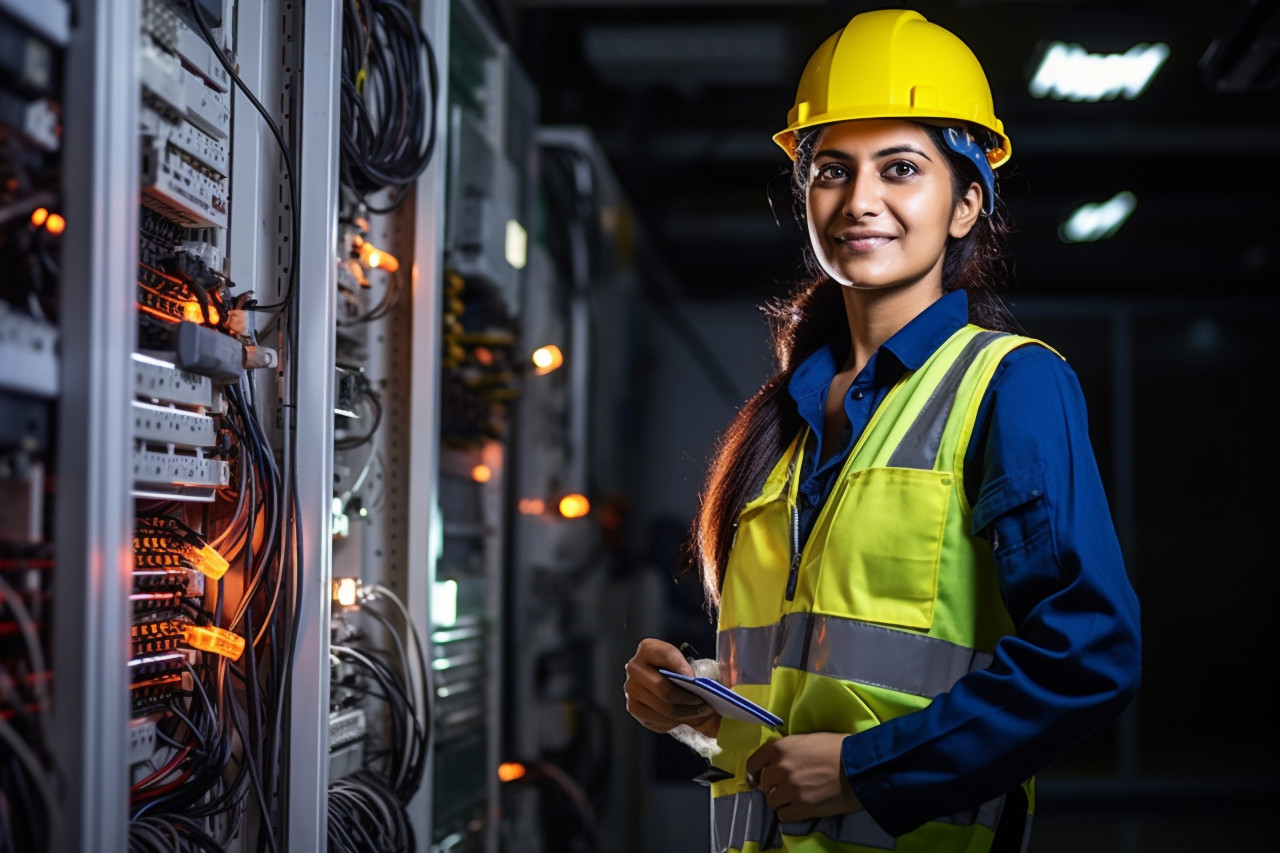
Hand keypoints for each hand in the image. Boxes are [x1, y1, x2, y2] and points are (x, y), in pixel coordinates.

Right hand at [623, 639, 720, 736]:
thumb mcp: (684, 660)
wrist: (659, 678)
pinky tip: (685, 716)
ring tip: (701, 712)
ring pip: (663, 709)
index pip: (665, 654)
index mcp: (648, 649)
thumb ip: (692, 667)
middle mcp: (635, 669)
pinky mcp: (634, 709)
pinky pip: (659, 721)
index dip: (680, 666)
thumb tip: (705, 683)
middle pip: (663, 689)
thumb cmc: (677, 668)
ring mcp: (632, 690)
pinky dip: (676, 721)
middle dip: (688, 699)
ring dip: (686, 714)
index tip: (694, 679)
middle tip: (705, 703)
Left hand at [746, 733, 861, 822]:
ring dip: (781, 801)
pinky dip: (789, 814)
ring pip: (771, 802)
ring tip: (795, 799)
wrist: (859, 765)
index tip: (757, 778)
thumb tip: (775, 761)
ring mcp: (789, 789)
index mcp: (779, 748)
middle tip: (787, 787)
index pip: (752, 763)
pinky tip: (800, 808)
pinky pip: (783, 816)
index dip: (754, 772)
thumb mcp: (806, 740)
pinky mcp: (802, 807)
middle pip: (763, 784)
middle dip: (773, 786)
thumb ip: (787, 750)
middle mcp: (779, 768)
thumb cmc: (837, 747)